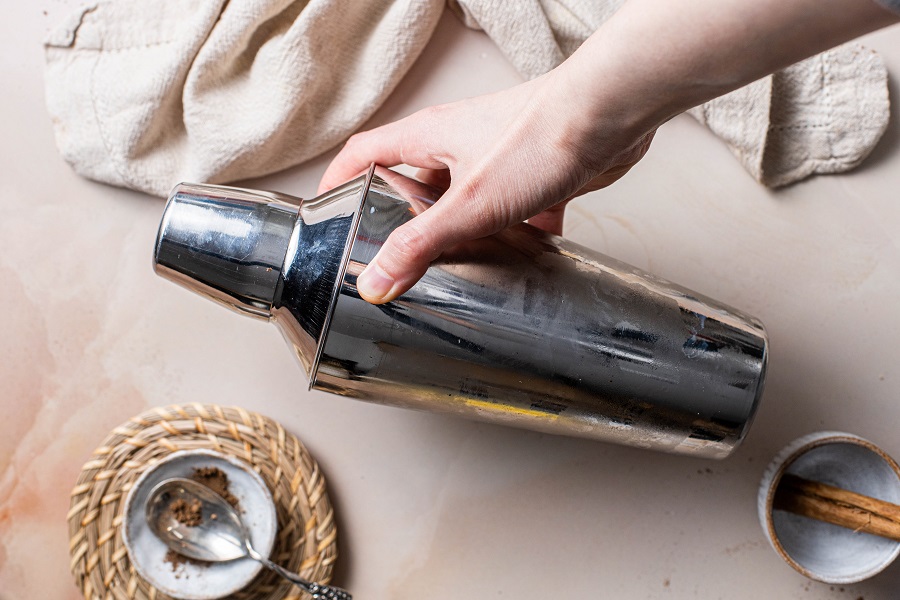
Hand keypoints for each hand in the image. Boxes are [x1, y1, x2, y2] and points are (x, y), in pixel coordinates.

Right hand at [318, 71, 654, 303]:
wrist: (610, 117)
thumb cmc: (540, 136)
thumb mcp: (467, 204)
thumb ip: (420, 244)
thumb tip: (377, 280)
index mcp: (426, 138)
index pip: (362, 155)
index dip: (339, 182)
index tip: (327, 214)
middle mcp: (455, 144)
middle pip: (411, 183)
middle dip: (401, 221)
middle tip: (395, 257)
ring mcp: (493, 158)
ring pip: (462, 201)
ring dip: (459, 234)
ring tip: (456, 269)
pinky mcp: (529, 175)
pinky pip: (509, 211)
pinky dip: (510, 237)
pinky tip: (517, 261)